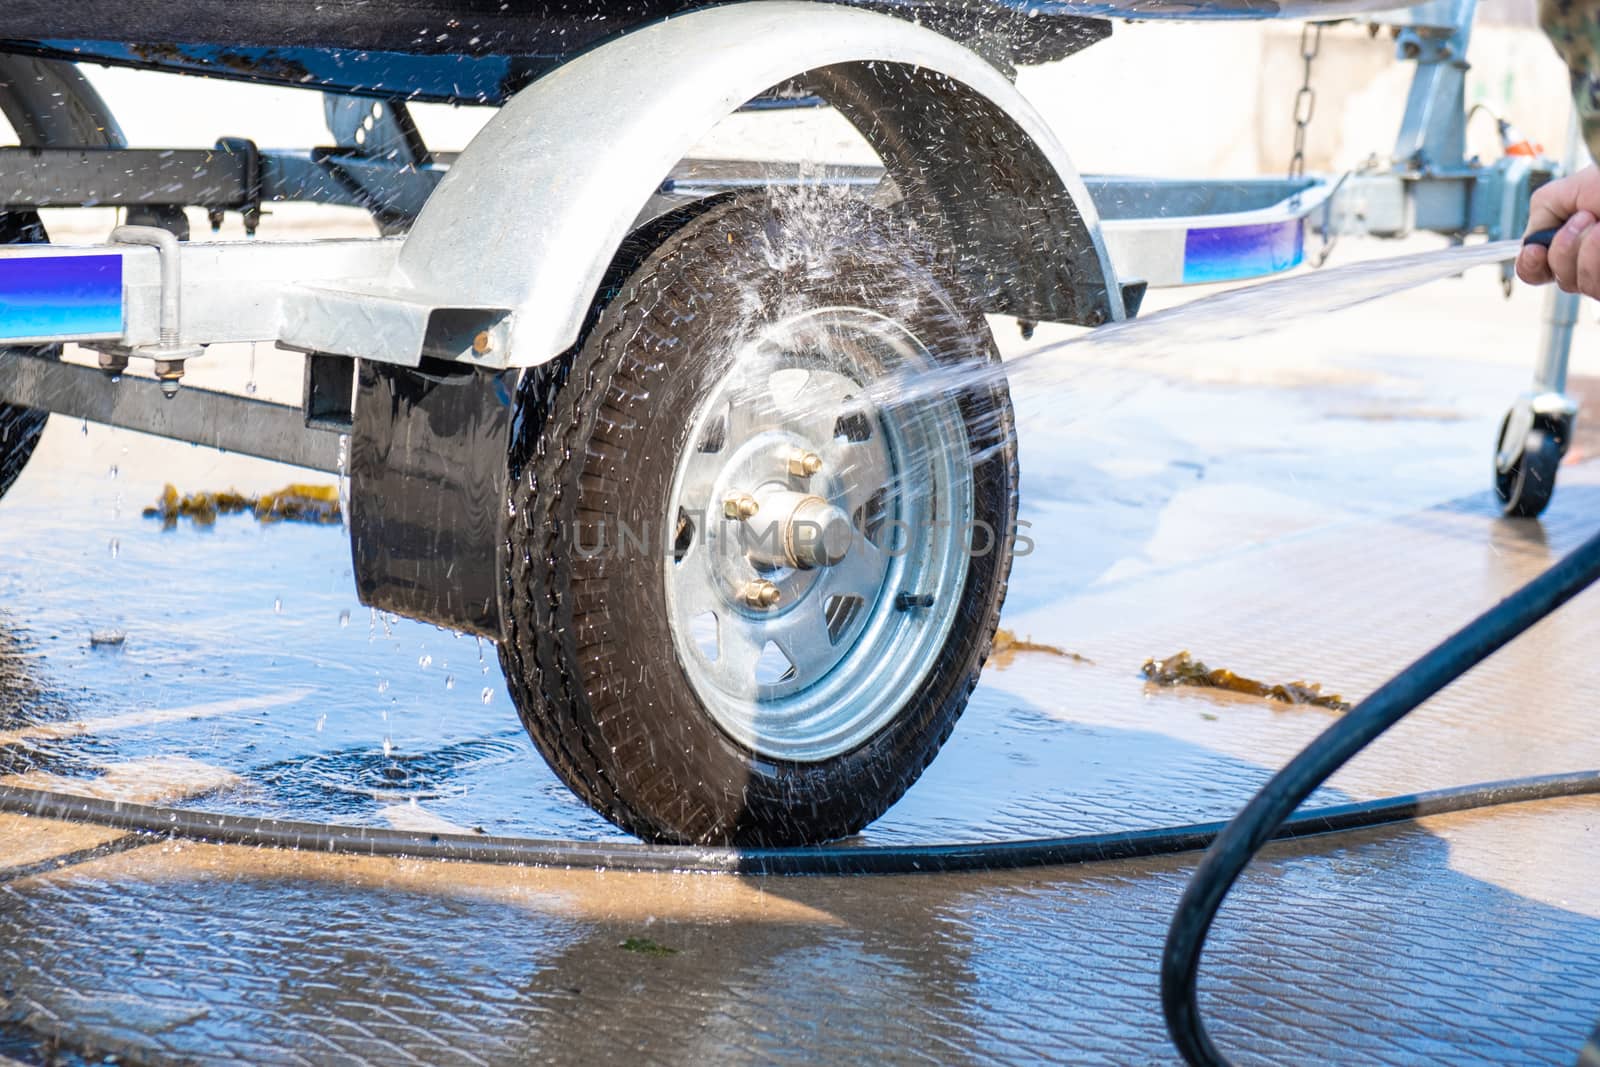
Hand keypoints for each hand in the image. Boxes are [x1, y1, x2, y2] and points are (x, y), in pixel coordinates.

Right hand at [1518, 165, 1599, 296]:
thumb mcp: (1570, 188)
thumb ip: (1542, 214)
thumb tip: (1532, 244)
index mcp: (1574, 241)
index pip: (1539, 271)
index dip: (1531, 267)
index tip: (1536, 251)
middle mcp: (1593, 260)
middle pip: (1562, 280)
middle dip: (1566, 249)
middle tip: (1587, 217)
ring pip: (1584, 285)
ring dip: (1588, 253)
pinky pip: (1599, 287)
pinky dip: (1598, 257)